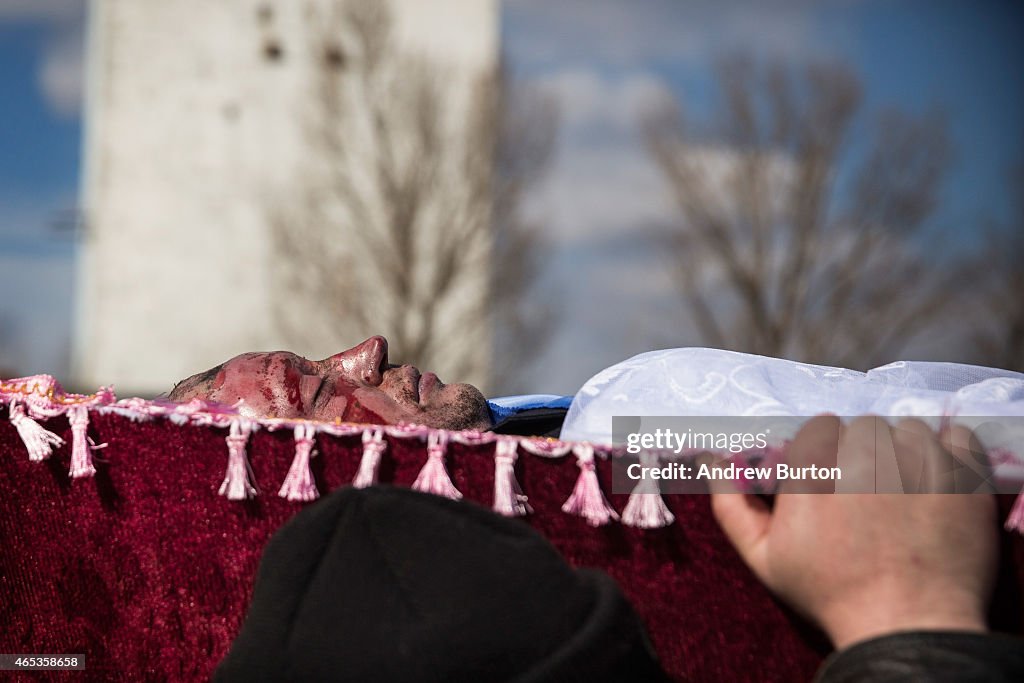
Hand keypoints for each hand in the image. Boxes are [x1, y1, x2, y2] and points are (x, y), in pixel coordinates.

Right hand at [709, 415, 998, 649]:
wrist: (905, 626)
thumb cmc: (828, 593)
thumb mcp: (763, 557)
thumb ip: (731, 504)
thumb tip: (711, 460)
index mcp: (813, 467)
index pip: (820, 428)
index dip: (826, 455)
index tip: (832, 482)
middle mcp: (863, 454)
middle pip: (863, 427)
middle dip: (864, 453)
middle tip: (868, 492)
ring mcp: (916, 461)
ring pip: (907, 429)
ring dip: (904, 451)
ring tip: (903, 492)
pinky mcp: (960, 475)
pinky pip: (956, 437)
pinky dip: (948, 450)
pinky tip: (935, 480)